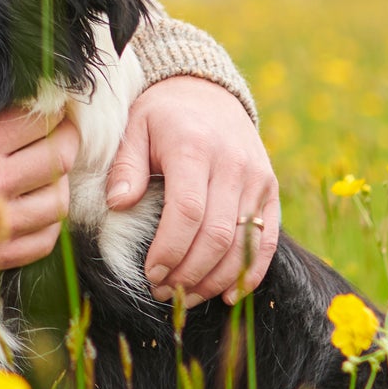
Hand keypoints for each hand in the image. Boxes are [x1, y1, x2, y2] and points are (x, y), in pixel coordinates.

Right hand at [0, 108, 80, 277]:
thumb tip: (11, 98)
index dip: (53, 110)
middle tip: (59, 134)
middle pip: (59, 158)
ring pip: (58, 202)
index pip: (40, 120)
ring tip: (49, 175)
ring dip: (59, 184)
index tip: (52, 107)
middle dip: (65, 140)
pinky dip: (49, 226)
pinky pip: (42, 243)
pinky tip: (38, 212)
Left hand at [105, 76, 279, 302]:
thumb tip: (118, 203)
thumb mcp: (134, 127)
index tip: (151, 274)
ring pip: (243, 244)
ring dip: (215, 279)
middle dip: (189, 273)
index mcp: (194, 148)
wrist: (208, 92)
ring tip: (186, 296)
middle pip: (216, 235)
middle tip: (163, 292)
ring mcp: (256, 178)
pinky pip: (267, 239)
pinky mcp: (270, 190)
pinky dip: (251, 271)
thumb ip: (125, 166)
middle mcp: (232, 164)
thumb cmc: (163, 116)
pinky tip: (229, 294)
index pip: (187, 212)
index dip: (170, 250)